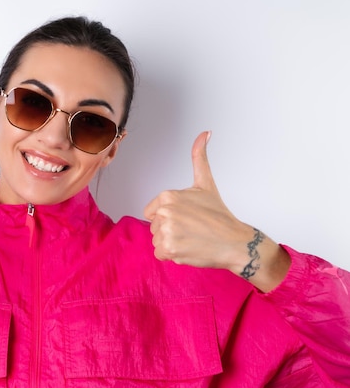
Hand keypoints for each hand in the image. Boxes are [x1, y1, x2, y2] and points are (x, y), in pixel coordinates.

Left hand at [143, 132, 289, 290]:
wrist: (235, 242)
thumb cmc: (219, 215)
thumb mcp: (206, 183)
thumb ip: (199, 157)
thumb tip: (205, 132)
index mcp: (167, 196)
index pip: (151, 212)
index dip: (168, 217)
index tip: (187, 217)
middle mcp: (164, 212)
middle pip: (154, 227)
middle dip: (170, 230)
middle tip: (192, 229)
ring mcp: (166, 231)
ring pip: (156, 241)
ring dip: (171, 244)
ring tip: (191, 239)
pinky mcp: (169, 249)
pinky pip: (160, 254)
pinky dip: (172, 255)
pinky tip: (189, 249)